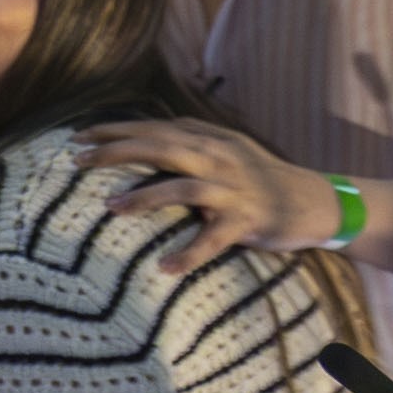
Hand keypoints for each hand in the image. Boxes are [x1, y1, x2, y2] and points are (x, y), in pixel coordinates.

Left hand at [80, 118, 342, 271]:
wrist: (316, 200)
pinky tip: (165, 267)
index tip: (77, 137)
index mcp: (209, 141)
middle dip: (115, 151)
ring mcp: (232, 190)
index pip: (154, 129)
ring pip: (181, 188)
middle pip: (159, 148)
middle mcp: (218, 159)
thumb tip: (152, 125)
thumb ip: (192, 133)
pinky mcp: (247, 221)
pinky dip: (189, 254)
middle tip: (76, 160)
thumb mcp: (229, 145)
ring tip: (110, 207)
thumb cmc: (263, 174)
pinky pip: (213, 239)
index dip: (115, 131)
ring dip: (144, 198)